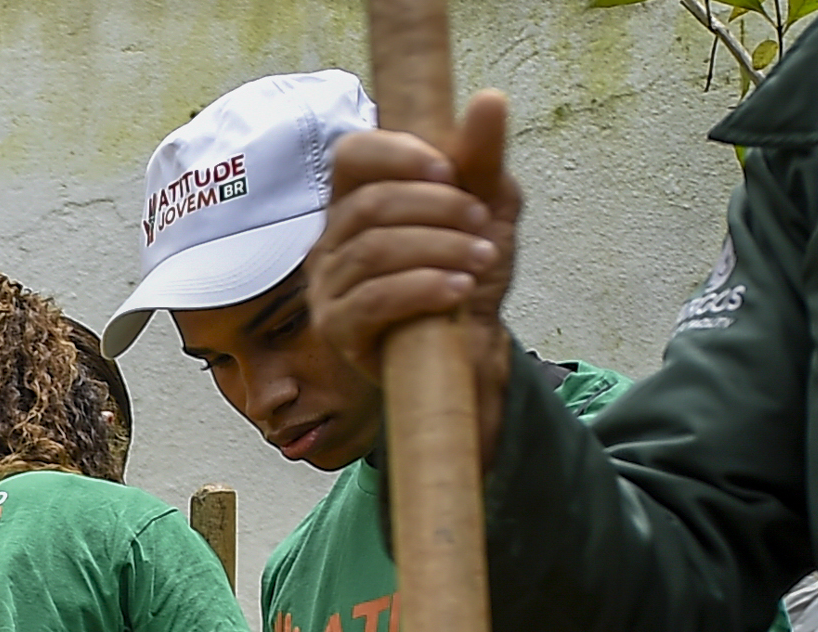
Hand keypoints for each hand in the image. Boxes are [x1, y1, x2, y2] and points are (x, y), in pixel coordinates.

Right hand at [306, 90, 520, 458]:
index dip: (396, 154)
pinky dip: (423, 287)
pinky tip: (458, 288)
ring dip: (439, 249)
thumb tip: (489, 98)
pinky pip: (373, 299)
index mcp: (358, 199)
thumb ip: (483, 157)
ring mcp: (327, 287)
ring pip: (373, 251)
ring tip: (482, 258)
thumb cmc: (467, 273)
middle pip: (369, 205)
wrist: (468, 348)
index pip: (351, 155)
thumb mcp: (486, 207)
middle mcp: (331, 240)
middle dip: (435, 208)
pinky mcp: (337, 329)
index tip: (449, 168)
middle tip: (479, 222)